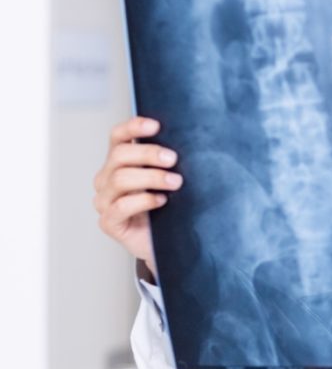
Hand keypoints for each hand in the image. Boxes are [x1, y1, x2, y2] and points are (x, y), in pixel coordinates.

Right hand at [93, 117, 181, 278]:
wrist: (169, 243)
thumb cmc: (169, 208)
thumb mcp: (170, 178)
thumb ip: (168, 161)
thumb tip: (188, 138)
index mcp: (119, 162)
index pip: (117, 137)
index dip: (133, 127)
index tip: (156, 126)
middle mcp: (107, 179)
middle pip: (119, 155)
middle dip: (149, 154)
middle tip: (173, 159)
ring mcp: (104, 201)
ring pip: (120, 179)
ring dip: (152, 177)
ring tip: (175, 182)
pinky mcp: (109, 222)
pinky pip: (121, 206)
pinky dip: (143, 201)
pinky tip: (161, 201)